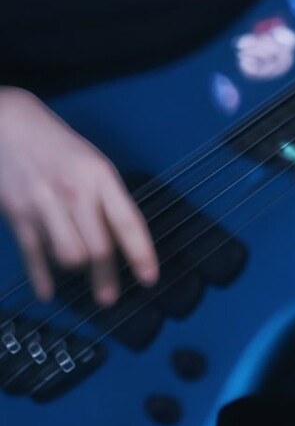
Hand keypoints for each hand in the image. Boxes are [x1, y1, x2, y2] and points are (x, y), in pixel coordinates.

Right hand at [0, 87, 159, 304]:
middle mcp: (75, 191)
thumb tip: (120, 240)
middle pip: (98, 248)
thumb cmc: (59, 147)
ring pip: (68, 256)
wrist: (11, 127)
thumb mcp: (92, 163)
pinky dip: (42, 279)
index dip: (142, 254)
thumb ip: (106, 198)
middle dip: (107, 278)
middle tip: (109, 298)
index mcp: (100, 175)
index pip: (128, 221)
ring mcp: (45, 205)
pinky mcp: (19, 216)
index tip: (150, 278)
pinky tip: (48, 292)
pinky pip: (34, 258)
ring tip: (79, 275)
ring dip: (75, 271)